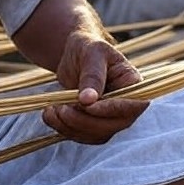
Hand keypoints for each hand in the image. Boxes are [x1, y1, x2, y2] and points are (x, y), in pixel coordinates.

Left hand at [42, 29, 147, 143]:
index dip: (110, 109)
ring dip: (70, 127)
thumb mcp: (92, 53)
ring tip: (52, 109)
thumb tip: (88, 100)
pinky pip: (82, 136)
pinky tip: (49, 114)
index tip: (86, 104)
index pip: (131, 106)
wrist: (76, 55)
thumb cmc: (89, 48)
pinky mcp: (95, 127)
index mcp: (134, 85)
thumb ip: (93, 75)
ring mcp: (111, 119)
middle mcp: (127, 107)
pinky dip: (63, 129)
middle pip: (112, 125)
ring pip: (95, 135)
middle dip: (84, 120)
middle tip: (61, 108)